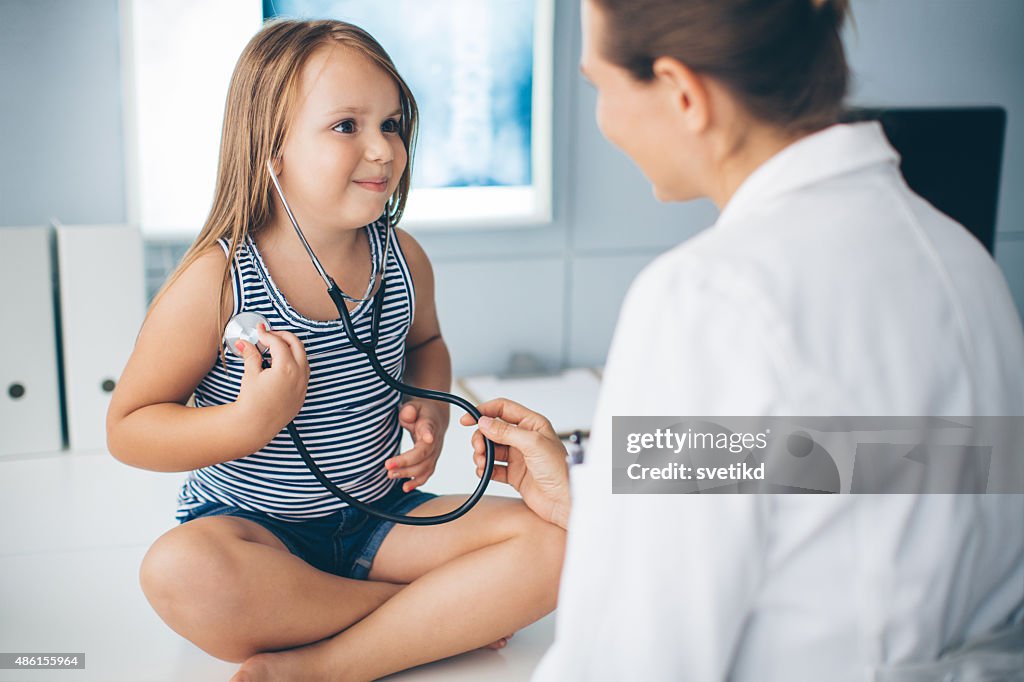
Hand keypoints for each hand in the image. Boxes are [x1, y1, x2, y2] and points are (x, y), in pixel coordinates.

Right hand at [234, 324, 309, 434]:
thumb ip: (250, 355)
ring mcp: (303, 385)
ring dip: (291, 349)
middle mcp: (299, 375)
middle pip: (296, 345)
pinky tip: (282, 365)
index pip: (279, 342)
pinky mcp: (302, 394)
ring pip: (303, 358)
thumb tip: (245, 343)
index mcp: (287, 368)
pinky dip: (295, 363)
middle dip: (283, 336)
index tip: (260, 331)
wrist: (256, 425)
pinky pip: (304, 372)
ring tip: (275, 350)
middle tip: (270, 335)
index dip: (267, 334)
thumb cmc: (252, 403)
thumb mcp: (250, 374)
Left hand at [386, 400, 448, 491]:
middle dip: (407, 462)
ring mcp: (434, 453)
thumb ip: (410, 410)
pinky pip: (426, 474)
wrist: (434, 418)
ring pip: (424, 467)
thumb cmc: (420, 413)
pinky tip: (405, 487)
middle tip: (388, 466)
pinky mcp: (430, 461)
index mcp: (430, 425)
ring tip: (390, 475)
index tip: (427, 438)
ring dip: (408, 474)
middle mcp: (435, 441)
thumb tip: (408, 414)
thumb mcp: (414, 406)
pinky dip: (416, 482)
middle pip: (423, 454)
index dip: (429, 434)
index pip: (430, 430)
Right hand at [460, 399, 570, 528]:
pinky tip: (484, 472)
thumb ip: (506, 432)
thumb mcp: (533, 444)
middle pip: (493, 430)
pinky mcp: (515, 474)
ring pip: (491, 449)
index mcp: (532, 424)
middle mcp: (524, 438)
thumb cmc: (560, 470)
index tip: (468, 419)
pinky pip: (493, 468)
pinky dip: (485, 469)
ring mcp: (519, 457)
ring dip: (482, 454)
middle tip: (479, 448)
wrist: (564, 501)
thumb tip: (484, 422)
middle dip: (481, 438)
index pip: (503, 409)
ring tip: (482, 462)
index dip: (484, 411)